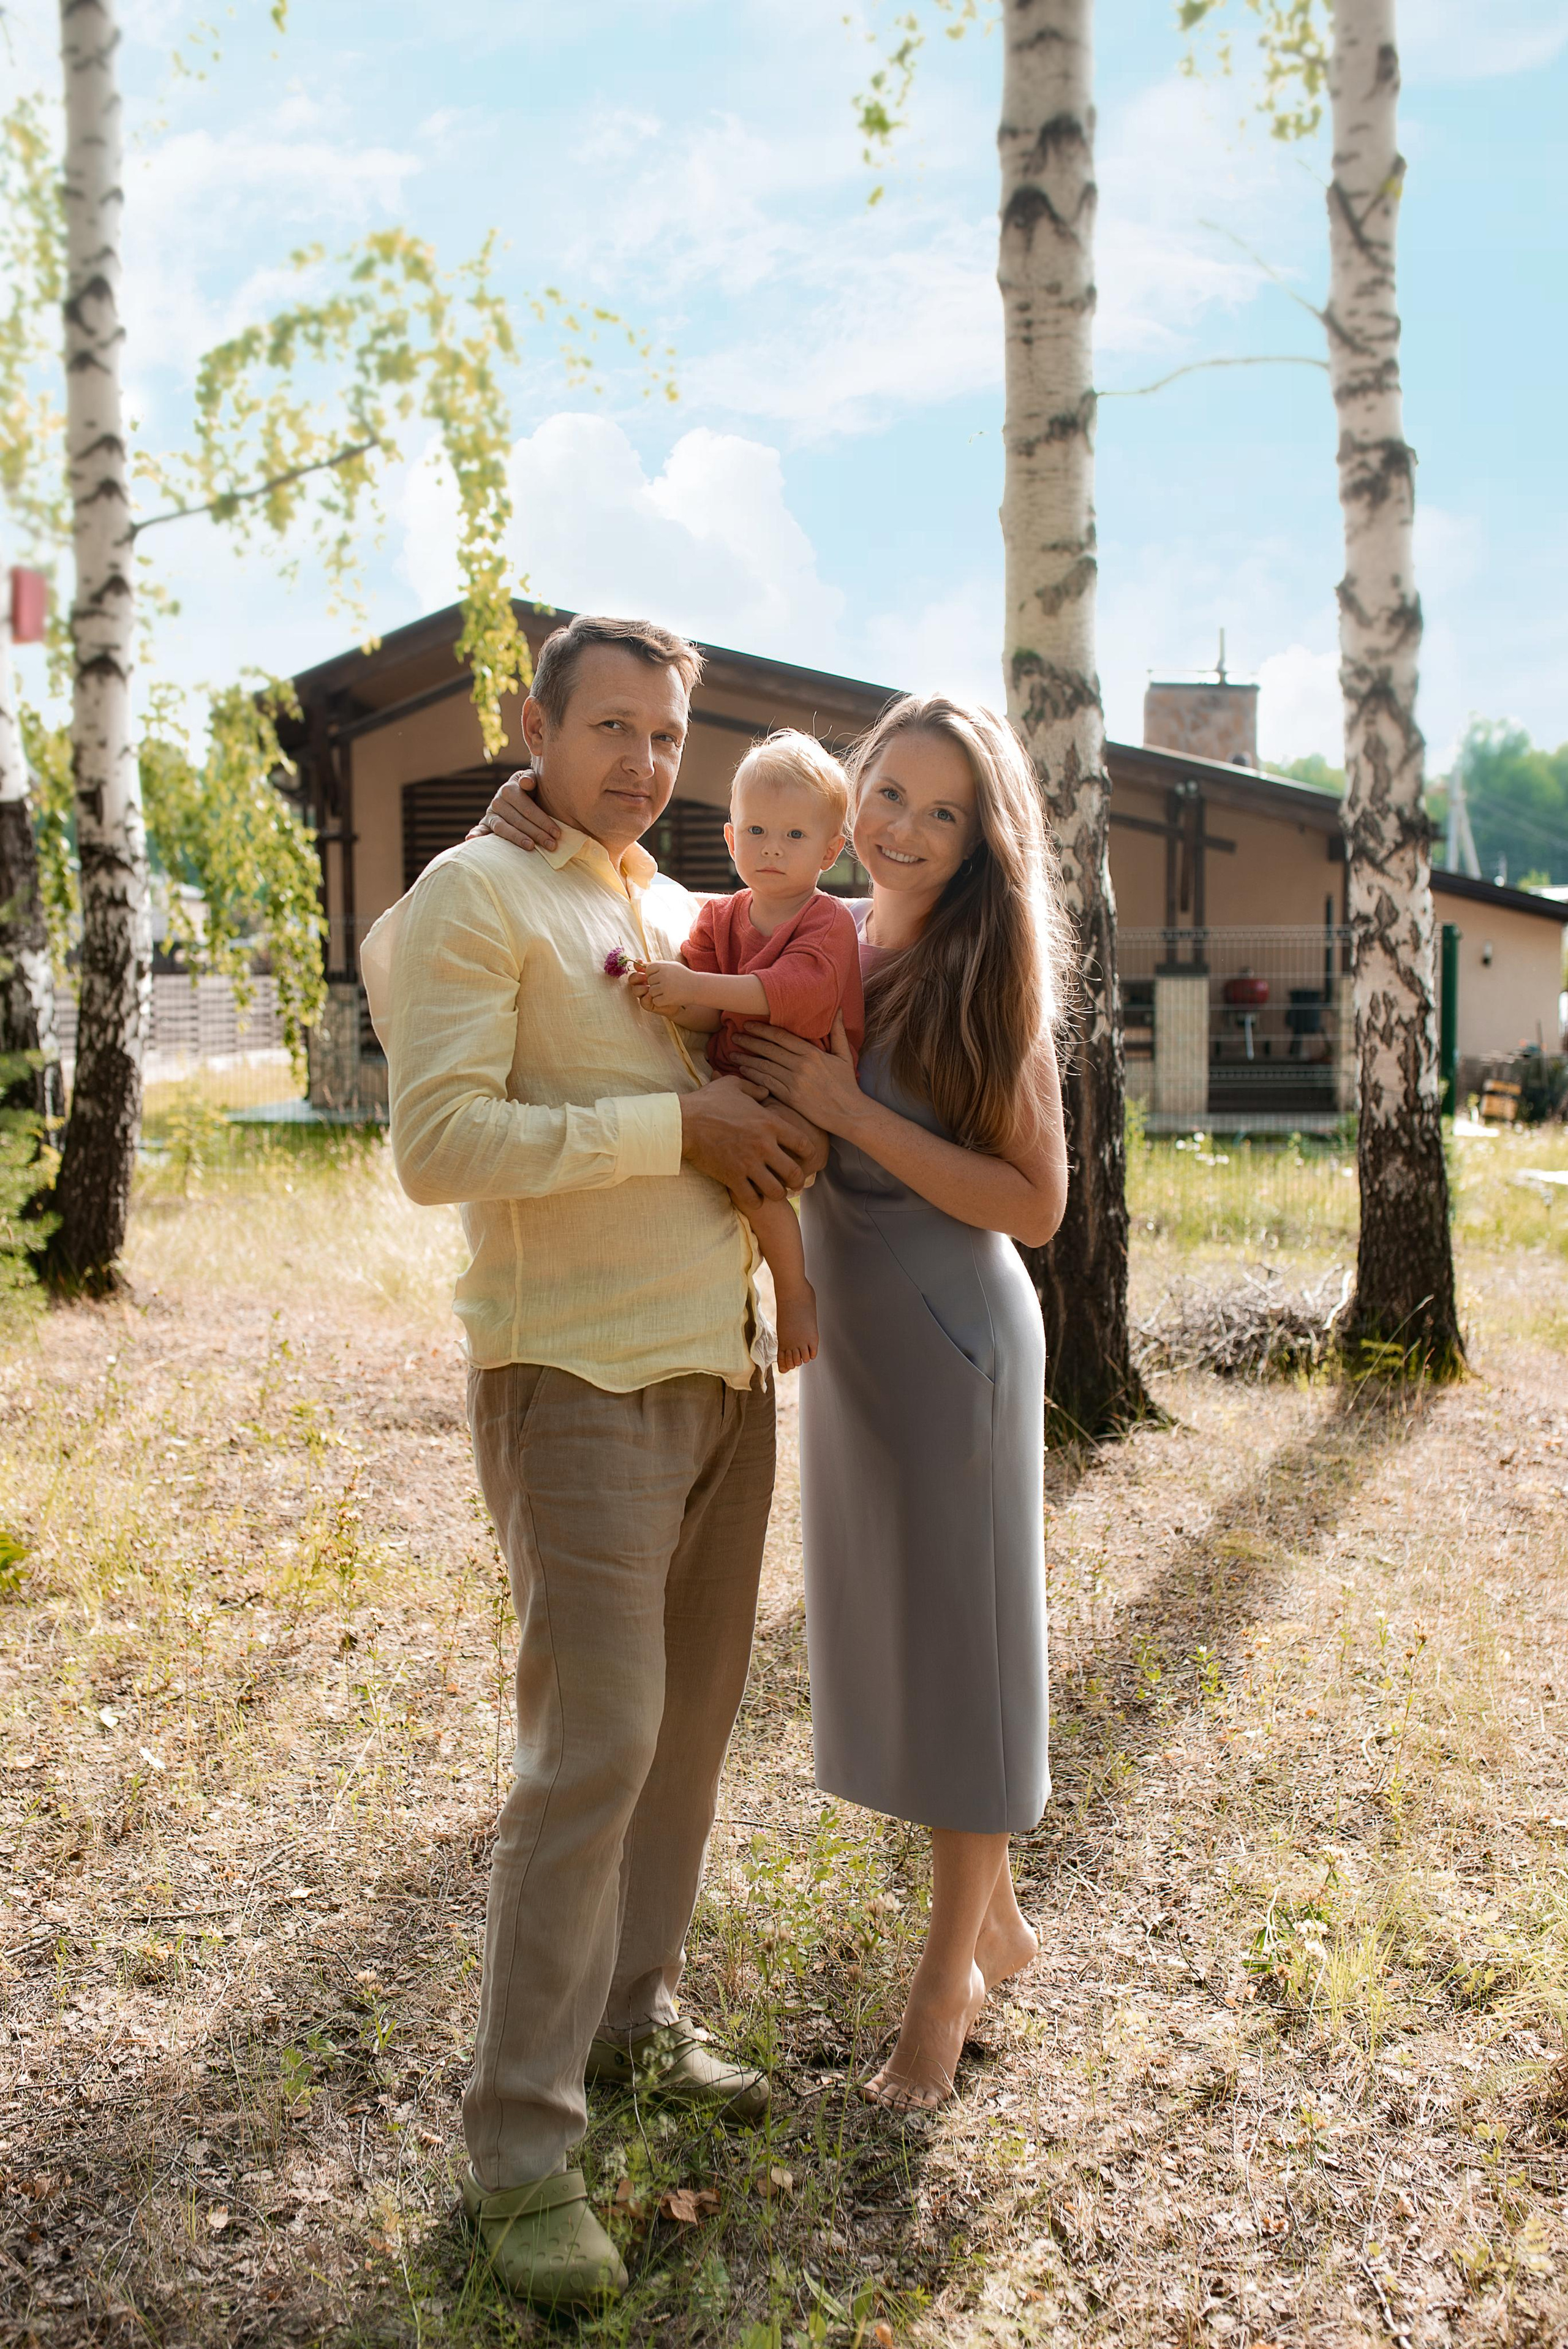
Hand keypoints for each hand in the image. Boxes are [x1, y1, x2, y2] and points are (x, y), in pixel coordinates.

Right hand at [467, 769, 561, 852]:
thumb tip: (527, 783)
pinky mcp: (485, 824)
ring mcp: (490, 813)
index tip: (557, 833)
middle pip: (518, 820)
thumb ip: (531, 778)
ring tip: (531, 847)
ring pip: (503, 828)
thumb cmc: (531, 791)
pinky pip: (479, 830)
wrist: (519, 795)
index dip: (543, 821)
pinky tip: (471, 841)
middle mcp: (498, 801)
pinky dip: (474, 834)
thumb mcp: (533, 781)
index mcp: (510, 789)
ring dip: (517, 838)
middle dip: (537, 833)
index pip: (527, 807)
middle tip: (552, 845)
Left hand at [632, 958, 697, 1018]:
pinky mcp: (667, 998)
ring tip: (670, 991)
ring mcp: (665, 987)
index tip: (662, 977)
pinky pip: (656, 1001)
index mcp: (663, 966)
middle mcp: (663, 975)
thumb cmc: (682, 975)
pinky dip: (661, 1001)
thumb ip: (655, 964)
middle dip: (656, 984)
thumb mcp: (670, 965)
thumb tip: (638, 963)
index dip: (653, 975)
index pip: (648, 970)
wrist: (697, 987)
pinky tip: (670, 998)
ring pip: (651, 992)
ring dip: (658, 993)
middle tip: (668, 985)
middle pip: (649, 982)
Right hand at [679, 1076, 824, 1206]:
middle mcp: (764, 1146)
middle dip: (798, 1181)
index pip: (803, 1143)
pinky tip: (754, 1196)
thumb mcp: (734, 1085)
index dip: (809, 1153)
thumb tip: (766, 1092)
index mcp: (769, 1124)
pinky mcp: (732, 1177)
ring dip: (778, 1193)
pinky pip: (753, 1199)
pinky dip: (756, 1201)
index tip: (807, 1158)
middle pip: (794, 1172)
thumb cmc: (708, 1101)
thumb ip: (755, 1089)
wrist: (683, 1122)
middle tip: (796, 1183)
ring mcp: (748, 1164)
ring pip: (776, 1190)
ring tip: (774, 1192)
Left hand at [731, 1014, 864, 1137]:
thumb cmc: (846, 1085)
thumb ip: (838, 1032)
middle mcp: (800, 1065)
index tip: (748, 1024)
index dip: (762, 1029)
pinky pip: (766, 1084)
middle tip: (734, 1036)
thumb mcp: (845, 1056)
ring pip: (764, 1067)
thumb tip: (838, 1009)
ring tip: (732, 1053)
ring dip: (746, 1059)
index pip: (781, 1036)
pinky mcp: (790, 1098)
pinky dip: (752, 1076)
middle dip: (748, 1041)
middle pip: (768, 1050)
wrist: (849, 1113)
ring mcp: (794, 1082)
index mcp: (812, 1053)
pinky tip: (743, 1071)